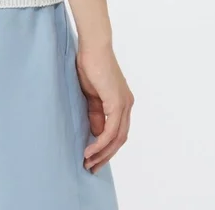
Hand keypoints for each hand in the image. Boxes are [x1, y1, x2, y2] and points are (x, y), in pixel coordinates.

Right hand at [76, 41, 133, 172]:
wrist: (92, 46)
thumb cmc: (90, 64)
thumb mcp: (91, 95)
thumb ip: (95, 113)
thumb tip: (96, 133)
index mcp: (121, 102)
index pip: (117, 132)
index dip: (106, 148)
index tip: (93, 159)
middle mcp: (127, 105)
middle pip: (120, 139)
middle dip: (105, 156)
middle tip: (91, 168)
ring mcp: (124, 103)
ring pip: (117, 138)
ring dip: (102, 153)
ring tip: (88, 162)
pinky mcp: (117, 102)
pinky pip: (111, 130)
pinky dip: (101, 143)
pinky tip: (90, 150)